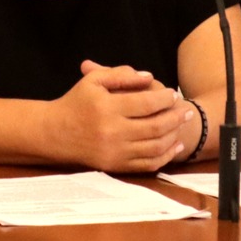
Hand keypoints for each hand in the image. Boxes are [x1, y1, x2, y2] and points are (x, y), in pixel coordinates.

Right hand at [51, 61, 193, 173]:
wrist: (54, 133)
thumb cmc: (76, 103)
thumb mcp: (94, 80)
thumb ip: (121, 74)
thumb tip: (149, 77)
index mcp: (107, 108)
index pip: (146, 103)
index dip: (165, 98)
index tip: (173, 94)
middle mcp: (112, 131)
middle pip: (155, 126)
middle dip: (175, 117)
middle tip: (186, 111)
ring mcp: (114, 151)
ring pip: (154, 146)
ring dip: (173, 136)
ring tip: (181, 125)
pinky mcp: (115, 165)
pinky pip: (146, 164)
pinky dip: (164, 156)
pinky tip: (172, 146)